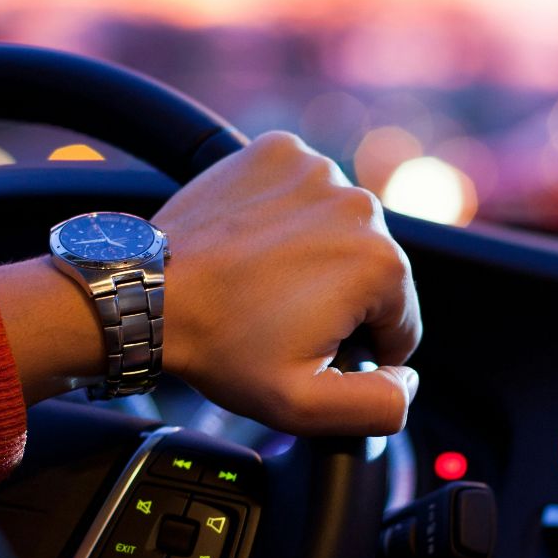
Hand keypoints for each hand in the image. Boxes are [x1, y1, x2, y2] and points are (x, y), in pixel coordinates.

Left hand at [152, 132, 420, 434]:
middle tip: (278, 317)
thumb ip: (380, 405)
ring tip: (263, 281)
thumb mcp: (305, 406)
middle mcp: (360, 205)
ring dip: (315, 254)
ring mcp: (318, 170)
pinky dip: (287, 214)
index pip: (400, 322)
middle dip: (338, 299)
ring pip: (340, 229)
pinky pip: (304, 191)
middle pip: (373, 271)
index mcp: (381, 264)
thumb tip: (408, 379)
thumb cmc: (221, 345)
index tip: (307, 346)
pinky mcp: (280, 151)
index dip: (358, 348)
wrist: (149, 292)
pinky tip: (255, 243)